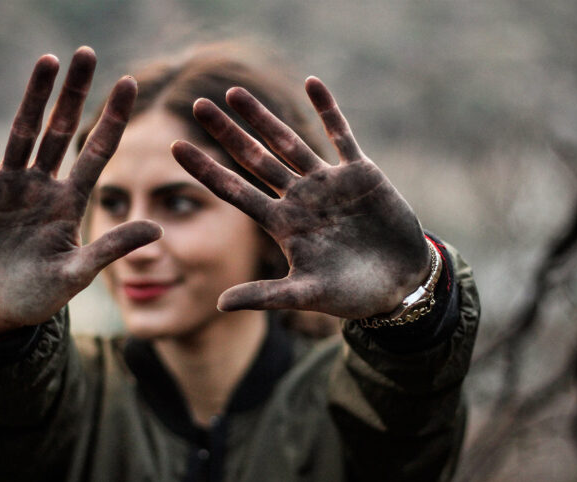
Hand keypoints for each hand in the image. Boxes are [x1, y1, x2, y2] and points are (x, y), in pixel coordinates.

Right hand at [0, 47, 160, 332]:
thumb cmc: (37, 296)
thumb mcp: (79, 272)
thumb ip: (112, 247)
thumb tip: (159, 227)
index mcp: (70, 201)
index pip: (97, 150)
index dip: (112, 118)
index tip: (129, 83)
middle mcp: (42, 185)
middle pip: (61, 129)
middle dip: (74, 93)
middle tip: (86, 54)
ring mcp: (8, 184)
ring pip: (25, 130)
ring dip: (35, 96)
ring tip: (48, 60)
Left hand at [171, 77, 429, 318]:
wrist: (401, 283)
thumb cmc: (353, 294)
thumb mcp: (306, 295)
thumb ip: (265, 296)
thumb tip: (217, 304)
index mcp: (282, 225)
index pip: (235, 191)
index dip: (206, 169)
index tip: (175, 147)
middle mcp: (299, 198)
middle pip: (254, 158)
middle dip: (227, 132)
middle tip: (197, 105)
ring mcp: (328, 183)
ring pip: (289, 141)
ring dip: (263, 117)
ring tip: (235, 93)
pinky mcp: (360, 174)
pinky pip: (341, 135)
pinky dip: (328, 110)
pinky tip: (311, 83)